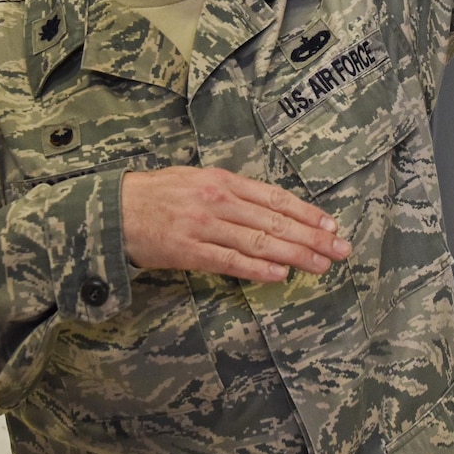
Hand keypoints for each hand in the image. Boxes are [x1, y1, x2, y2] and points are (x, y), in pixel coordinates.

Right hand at [121, 167, 350, 282]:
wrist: (112, 209)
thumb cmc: (155, 195)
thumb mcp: (195, 180)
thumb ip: (230, 192)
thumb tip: (267, 208)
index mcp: (222, 180)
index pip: (275, 197)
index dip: (307, 212)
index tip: (332, 226)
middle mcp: (218, 200)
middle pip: (275, 220)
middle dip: (312, 237)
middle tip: (341, 250)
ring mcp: (204, 226)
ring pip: (259, 241)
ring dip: (294, 254)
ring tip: (321, 265)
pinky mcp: (188, 251)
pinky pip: (230, 261)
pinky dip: (258, 268)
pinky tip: (280, 274)